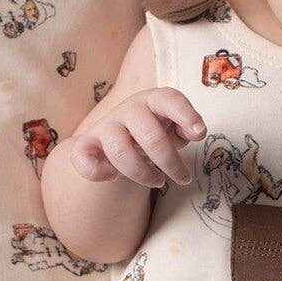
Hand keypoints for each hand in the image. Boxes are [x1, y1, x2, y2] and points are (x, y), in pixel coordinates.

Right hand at [67, 86, 205, 188]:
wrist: (120, 140)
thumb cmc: (155, 132)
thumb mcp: (175, 128)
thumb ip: (187, 128)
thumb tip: (196, 131)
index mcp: (153, 100)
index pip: (168, 99)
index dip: (185, 114)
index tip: (200, 134)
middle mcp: (129, 109)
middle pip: (150, 135)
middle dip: (170, 162)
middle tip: (183, 178)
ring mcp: (106, 125)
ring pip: (120, 150)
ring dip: (142, 173)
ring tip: (158, 181)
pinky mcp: (87, 144)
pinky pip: (82, 156)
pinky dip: (96, 170)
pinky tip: (112, 176)